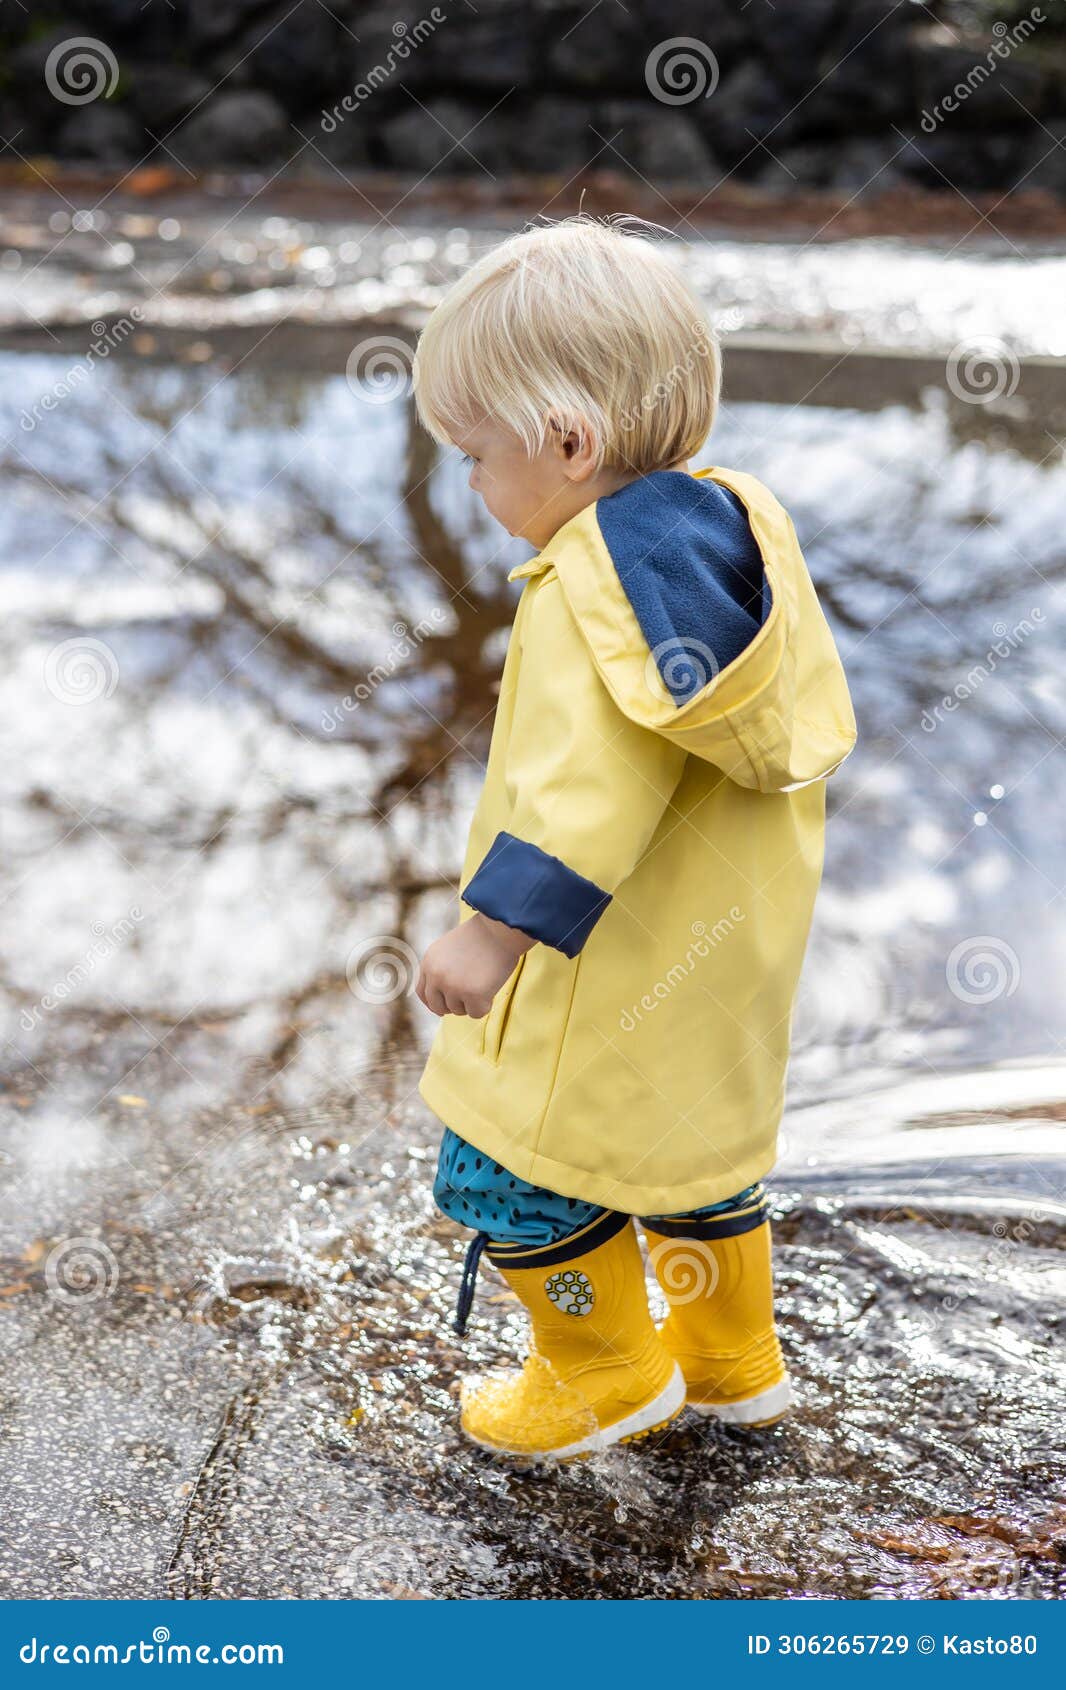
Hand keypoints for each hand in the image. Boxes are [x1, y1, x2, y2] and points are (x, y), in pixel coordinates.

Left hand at [416, 912, 534, 1018]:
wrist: (501, 928)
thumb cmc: (483, 935)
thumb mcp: (451, 949)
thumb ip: (442, 970)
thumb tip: (445, 1000)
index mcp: (429, 962)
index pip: (422, 993)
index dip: (434, 1002)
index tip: (445, 1007)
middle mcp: (436, 976)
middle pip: (438, 1007)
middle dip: (454, 1006)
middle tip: (470, 997)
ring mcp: (453, 987)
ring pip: (458, 1011)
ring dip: (472, 1002)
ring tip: (484, 980)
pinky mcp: (472, 995)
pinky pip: (476, 1013)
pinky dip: (486, 1005)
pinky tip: (491, 987)